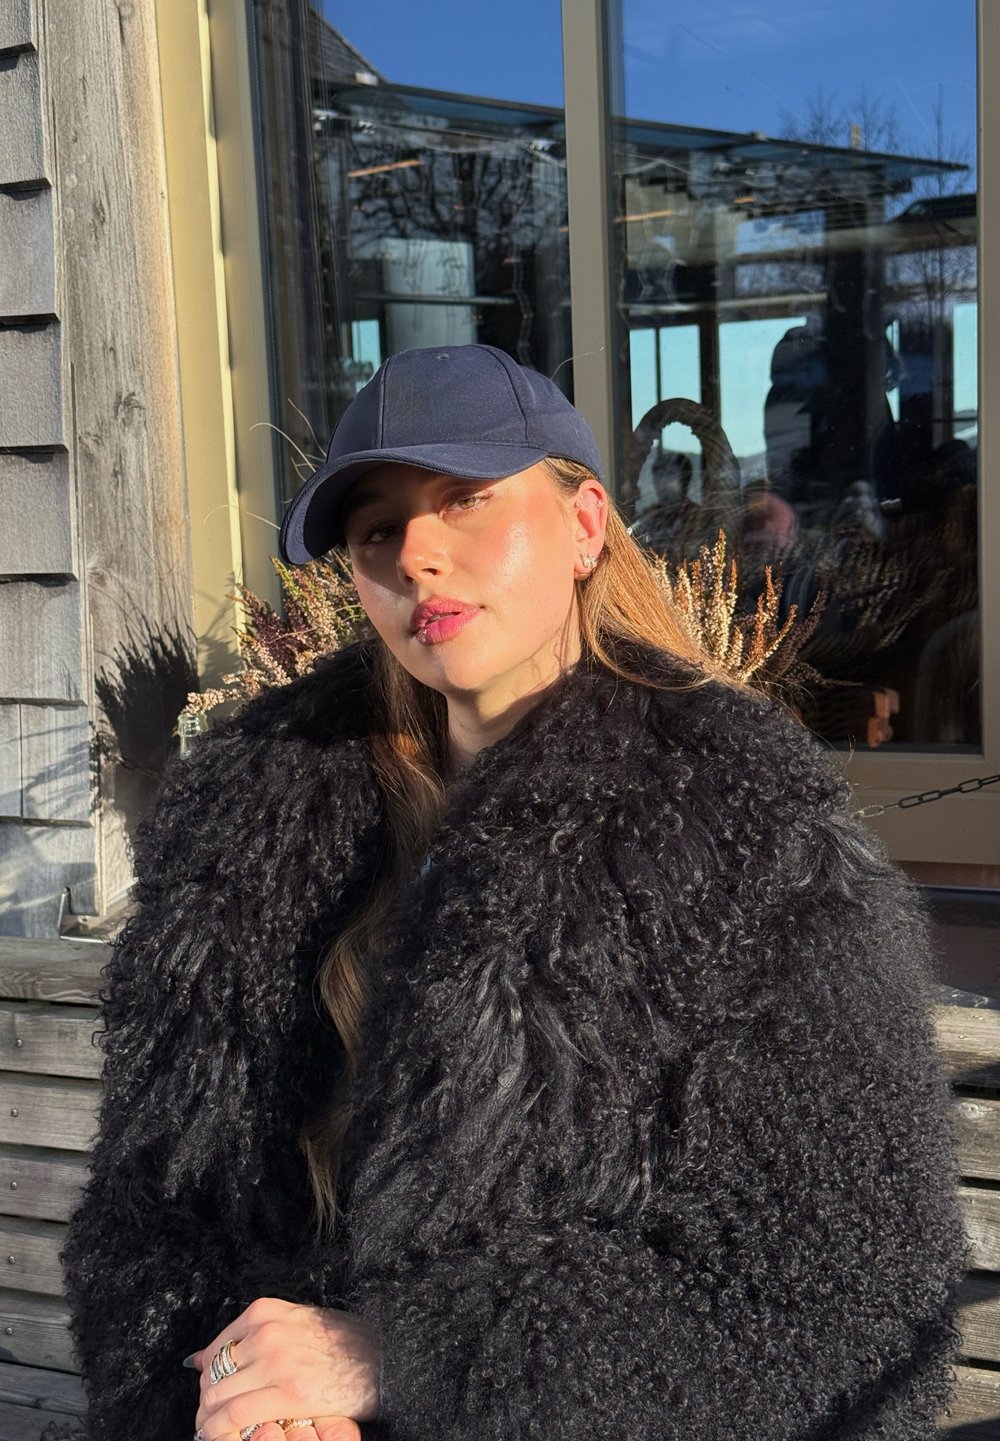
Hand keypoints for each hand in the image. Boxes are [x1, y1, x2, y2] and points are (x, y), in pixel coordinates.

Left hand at [191, 1296, 379, 1439]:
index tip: (211, 1394)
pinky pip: (235, 1413)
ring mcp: (276, 1361)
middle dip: (207, 1401)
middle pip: (212, 1374)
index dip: (207, 1378)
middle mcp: (266, 1332)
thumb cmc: (344, 1342)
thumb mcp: (294, 1325)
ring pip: (217, 1395)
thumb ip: (250, 1339)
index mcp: (266, 1312)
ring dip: (210, 1419)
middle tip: (211, 1419)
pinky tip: (217, 1436)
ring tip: (214, 1431)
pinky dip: (218, 1429)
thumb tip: (197, 1359)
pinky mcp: (289, 1392)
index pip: (216, 1348)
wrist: (385, 1353)